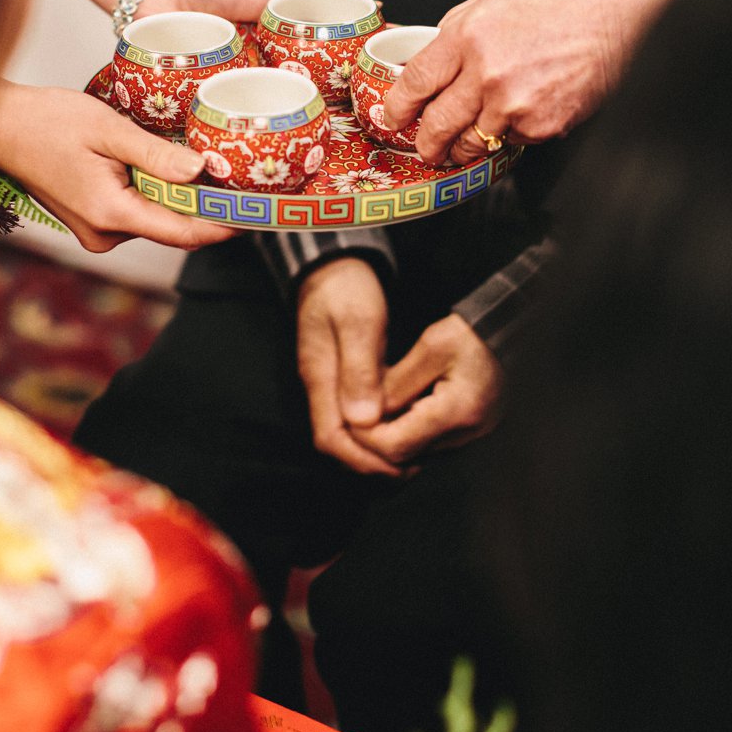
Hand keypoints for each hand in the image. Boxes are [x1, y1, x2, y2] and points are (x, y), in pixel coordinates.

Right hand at [0, 82, 238, 252]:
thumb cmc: (46, 120)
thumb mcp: (108, 129)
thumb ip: (156, 155)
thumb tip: (202, 174)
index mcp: (110, 214)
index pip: (183, 234)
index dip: (224, 226)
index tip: (258, 215)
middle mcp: (104, 234)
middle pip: (172, 227)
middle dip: (205, 206)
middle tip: (239, 177)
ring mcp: (95, 232)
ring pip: (155, 219)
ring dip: (177, 196)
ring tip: (202, 162)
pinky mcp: (91, 222)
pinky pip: (136, 213)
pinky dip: (155, 194)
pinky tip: (163, 166)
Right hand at [295, 257, 404, 477]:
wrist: (333, 262)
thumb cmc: (346, 287)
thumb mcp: (359, 321)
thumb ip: (360, 370)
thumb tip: (363, 421)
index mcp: (320, 377)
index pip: (331, 438)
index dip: (361, 459)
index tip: (395, 466)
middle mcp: (320, 386)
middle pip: (337, 443)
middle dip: (370, 464)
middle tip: (411, 469)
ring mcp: (329, 381)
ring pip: (346, 432)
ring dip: (374, 451)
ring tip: (411, 457)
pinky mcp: (341, 375)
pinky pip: (354, 416)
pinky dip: (377, 431)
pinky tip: (402, 429)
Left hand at [350, 315, 501, 465]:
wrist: (512, 332)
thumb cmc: (473, 334)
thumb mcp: (431, 347)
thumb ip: (396, 383)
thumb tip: (364, 413)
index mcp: (456, 412)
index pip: (395, 447)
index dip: (365, 436)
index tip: (349, 415)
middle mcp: (467, 433)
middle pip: (404, 456)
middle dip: (375, 437)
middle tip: (357, 411)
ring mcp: (472, 437)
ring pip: (416, 452)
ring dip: (392, 434)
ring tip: (378, 405)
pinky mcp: (471, 432)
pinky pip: (431, 443)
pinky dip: (410, 429)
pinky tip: (402, 406)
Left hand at [382, 0, 675, 164]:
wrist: (632, 20)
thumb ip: (468, 22)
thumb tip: (442, 45)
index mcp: (469, 32)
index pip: (415, 81)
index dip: (398, 106)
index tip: (395, 116)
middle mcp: (485, 72)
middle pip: (436, 124)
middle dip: (426, 142)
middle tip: (426, 146)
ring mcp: (513, 104)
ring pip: (471, 143)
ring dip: (463, 150)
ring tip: (462, 148)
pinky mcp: (542, 126)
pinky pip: (514, 143)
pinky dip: (514, 137)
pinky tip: (521, 122)